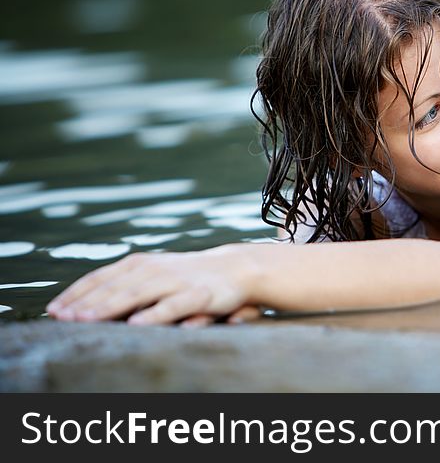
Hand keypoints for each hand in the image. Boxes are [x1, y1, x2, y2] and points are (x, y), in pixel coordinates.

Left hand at [46, 245, 258, 325]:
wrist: (238, 267)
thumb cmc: (190, 275)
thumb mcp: (156, 274)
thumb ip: (126, 284)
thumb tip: (85, 302)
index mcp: (141, 264)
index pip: (102, 277)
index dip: (77, 293)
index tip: (54, 310)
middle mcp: (155, 269)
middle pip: (114, 286)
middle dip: (86, 302)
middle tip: (62, 318)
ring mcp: (176, 281)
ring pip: (138, 293)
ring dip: (110, 306)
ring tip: (86, 319)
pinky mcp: (198, 294)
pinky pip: (173, 305)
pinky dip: (155, 313)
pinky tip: (137, 324)